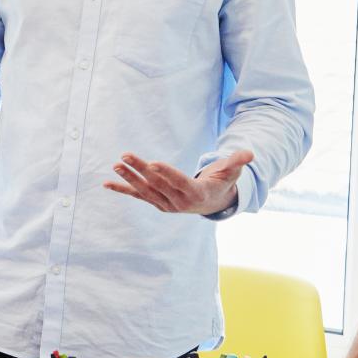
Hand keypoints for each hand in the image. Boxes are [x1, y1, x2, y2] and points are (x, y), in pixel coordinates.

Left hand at [103, 149, 252, 215]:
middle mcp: (178, 202)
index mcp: (196, 194)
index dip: (166, 173)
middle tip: (125, 156)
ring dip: (129, 178)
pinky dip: (122, 189)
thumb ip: (237, 162)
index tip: (152, 163)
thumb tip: (250, 153)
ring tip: (116, 164)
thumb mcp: (231, 173)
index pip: (179, 182)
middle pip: (157, 184)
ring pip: (145, 190)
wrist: (212, 204)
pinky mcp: (157, 202)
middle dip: (140, 170)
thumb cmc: (222, 183)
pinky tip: (107, 183)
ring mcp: (166, 204)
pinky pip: (138, 196)